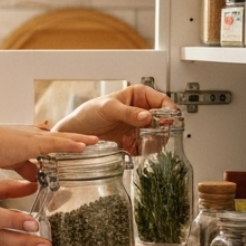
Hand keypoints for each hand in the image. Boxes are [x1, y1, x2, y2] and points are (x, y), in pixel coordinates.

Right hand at [0, 127, 97, 179]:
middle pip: (63, 136)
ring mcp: (37, 138)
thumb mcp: (14, 162)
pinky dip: (70, 144)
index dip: (68, 142)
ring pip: (64, 138)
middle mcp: (37, 135)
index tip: (81, 144)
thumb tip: (36, 179)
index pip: (55, 139)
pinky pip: (57, 143)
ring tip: (96, 142)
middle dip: (80, 139)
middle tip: (96, 140)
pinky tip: (82, 146)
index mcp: (33, 139)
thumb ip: (27, 169)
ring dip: (80, 139)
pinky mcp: (34, 143)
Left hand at [52, 85, 172, 153]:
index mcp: (139, 96)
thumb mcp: (109, 108)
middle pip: (164, 120)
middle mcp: (141, 110)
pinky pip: (146, 146)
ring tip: (145, 143)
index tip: (168, 122)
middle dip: (162, 129)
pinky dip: (144, 149)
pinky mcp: (134, 140)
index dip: (169, 112)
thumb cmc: (89, 112)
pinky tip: (137, 149)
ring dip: (154, 140)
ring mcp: (138, 127)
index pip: (163, 101)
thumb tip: (147, 117)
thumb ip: (128, 112)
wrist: (76, 131)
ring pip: (157, 134)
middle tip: (156, 135)